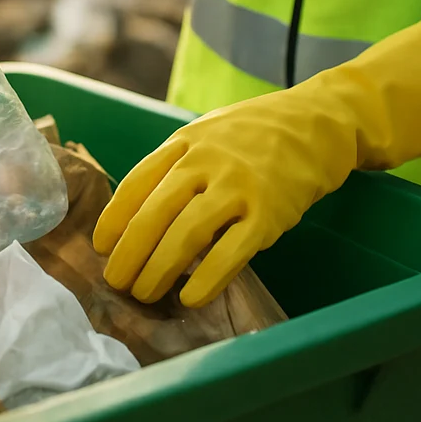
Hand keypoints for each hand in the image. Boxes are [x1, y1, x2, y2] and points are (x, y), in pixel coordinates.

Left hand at [94, 6, 420, 306]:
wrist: (319, 123)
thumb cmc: (255, 134)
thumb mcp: (207, 132)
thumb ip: (176, 164)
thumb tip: (138, 213)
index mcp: (185, 142)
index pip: (135, 183)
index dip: (114, 219)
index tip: (101, 247)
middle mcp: (206, 162)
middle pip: (153, 214)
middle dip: (129, 254)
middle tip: (116, 282)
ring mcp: (239, 186)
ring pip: (185, 234)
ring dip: (158, 270)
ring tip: (144, 293)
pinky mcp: (269, 212)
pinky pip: (231, 251)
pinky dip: (206, 278)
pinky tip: (191, 298)